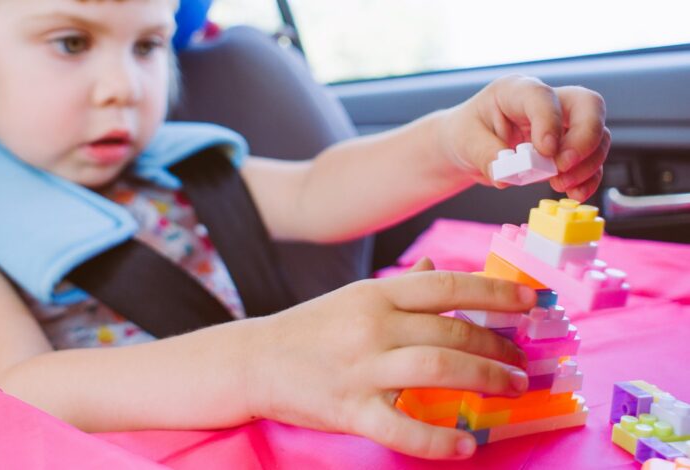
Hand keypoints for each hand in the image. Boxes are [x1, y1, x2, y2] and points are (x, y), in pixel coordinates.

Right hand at [246, 259, 534, 459]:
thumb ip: (400, 287)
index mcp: (375, 294)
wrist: (256, 359)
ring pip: (437, 369)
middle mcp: (372, 325)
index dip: (494, 292)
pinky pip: (401, 427)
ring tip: (511, 388)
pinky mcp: (349, 409)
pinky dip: (439, 439)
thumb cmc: (311, 328)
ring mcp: (361, 368)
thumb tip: (437, 268)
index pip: (445, 286)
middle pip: (451, 332)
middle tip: (522, 363)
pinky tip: (467, 444)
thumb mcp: (354, 296)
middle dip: (498, 348)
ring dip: (484, 379)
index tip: (531, 301)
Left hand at [441, 74, 610, 200]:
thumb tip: (506, 176)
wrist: (466, 147)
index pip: (543, 96)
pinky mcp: (567, 149)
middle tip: (562, 166)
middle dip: (584, 138)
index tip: (544, 150)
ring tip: (560, 184)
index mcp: (516, 91)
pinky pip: (590, 161)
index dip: (548, 121)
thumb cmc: (466, 134)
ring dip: (587, 163)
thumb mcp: (465, 141)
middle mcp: (547, 103)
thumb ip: (485, 155)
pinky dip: (588, 178)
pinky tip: (574, 193)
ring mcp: (562, 126)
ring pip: (597, 135)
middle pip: (588, 106)